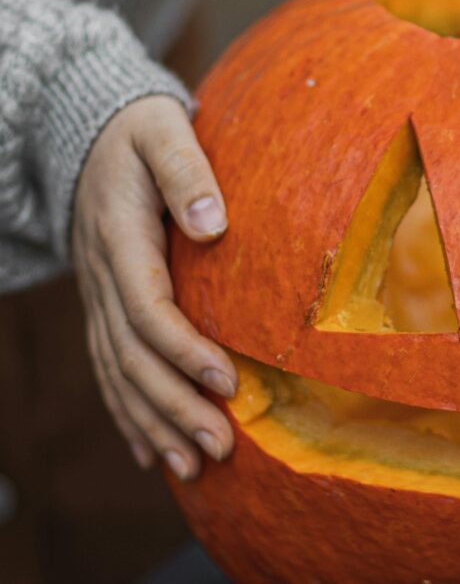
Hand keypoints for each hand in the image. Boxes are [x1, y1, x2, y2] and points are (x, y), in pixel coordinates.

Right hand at [72, 95, 234, 480]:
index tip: (230, 383)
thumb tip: (214, 224)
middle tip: (220, 449)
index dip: (186, 352)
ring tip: (191, 468)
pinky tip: (150, 451)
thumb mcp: (163, 133)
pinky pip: (108, 368)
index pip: (148, 310)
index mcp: (119, 238)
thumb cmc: (141, 132)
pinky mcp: (104, 306)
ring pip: (117, 373)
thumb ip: (186, 171)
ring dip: (153, 423)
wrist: (89, 132)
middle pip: (132, 357)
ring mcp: (97, 296)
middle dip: (175, 407)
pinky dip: (128, 412)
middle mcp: (101, 278)